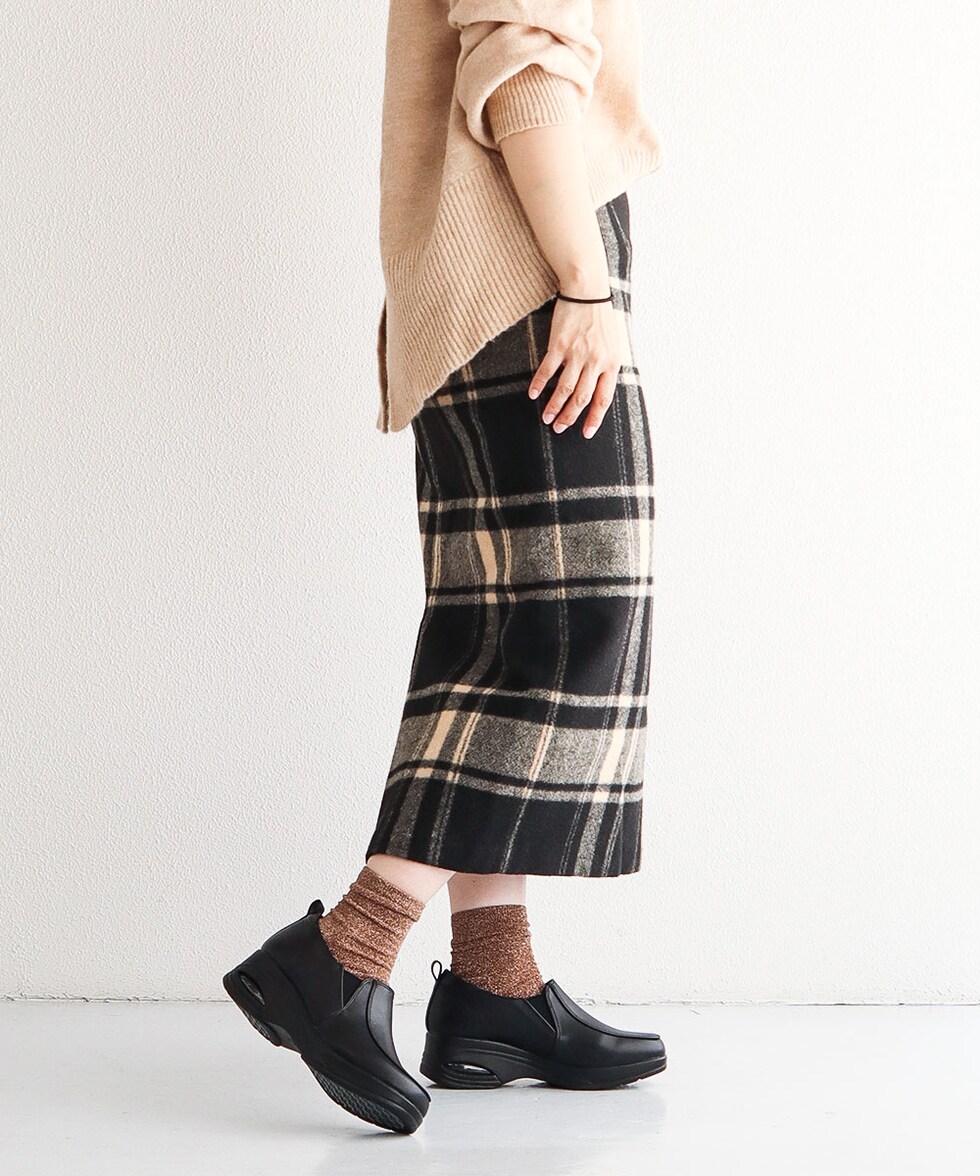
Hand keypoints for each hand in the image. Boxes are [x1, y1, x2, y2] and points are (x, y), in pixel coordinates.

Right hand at [528, 298, 626, 438]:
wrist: (588, 290)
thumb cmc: (602, 317)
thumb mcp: (614, 344)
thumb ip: (607, 367)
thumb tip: (601, 389)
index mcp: (611, 363)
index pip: (603, 398)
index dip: (594, 418)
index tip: (586, 433)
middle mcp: (594, 361)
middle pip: (581, 398)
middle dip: (570, 417)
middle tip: (560, 428)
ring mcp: (576, 354)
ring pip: (564, 389)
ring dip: (554, 406)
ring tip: (547, 419)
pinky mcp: (559, 345)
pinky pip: (547, 370)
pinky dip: (539, 384)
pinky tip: (533, 395)